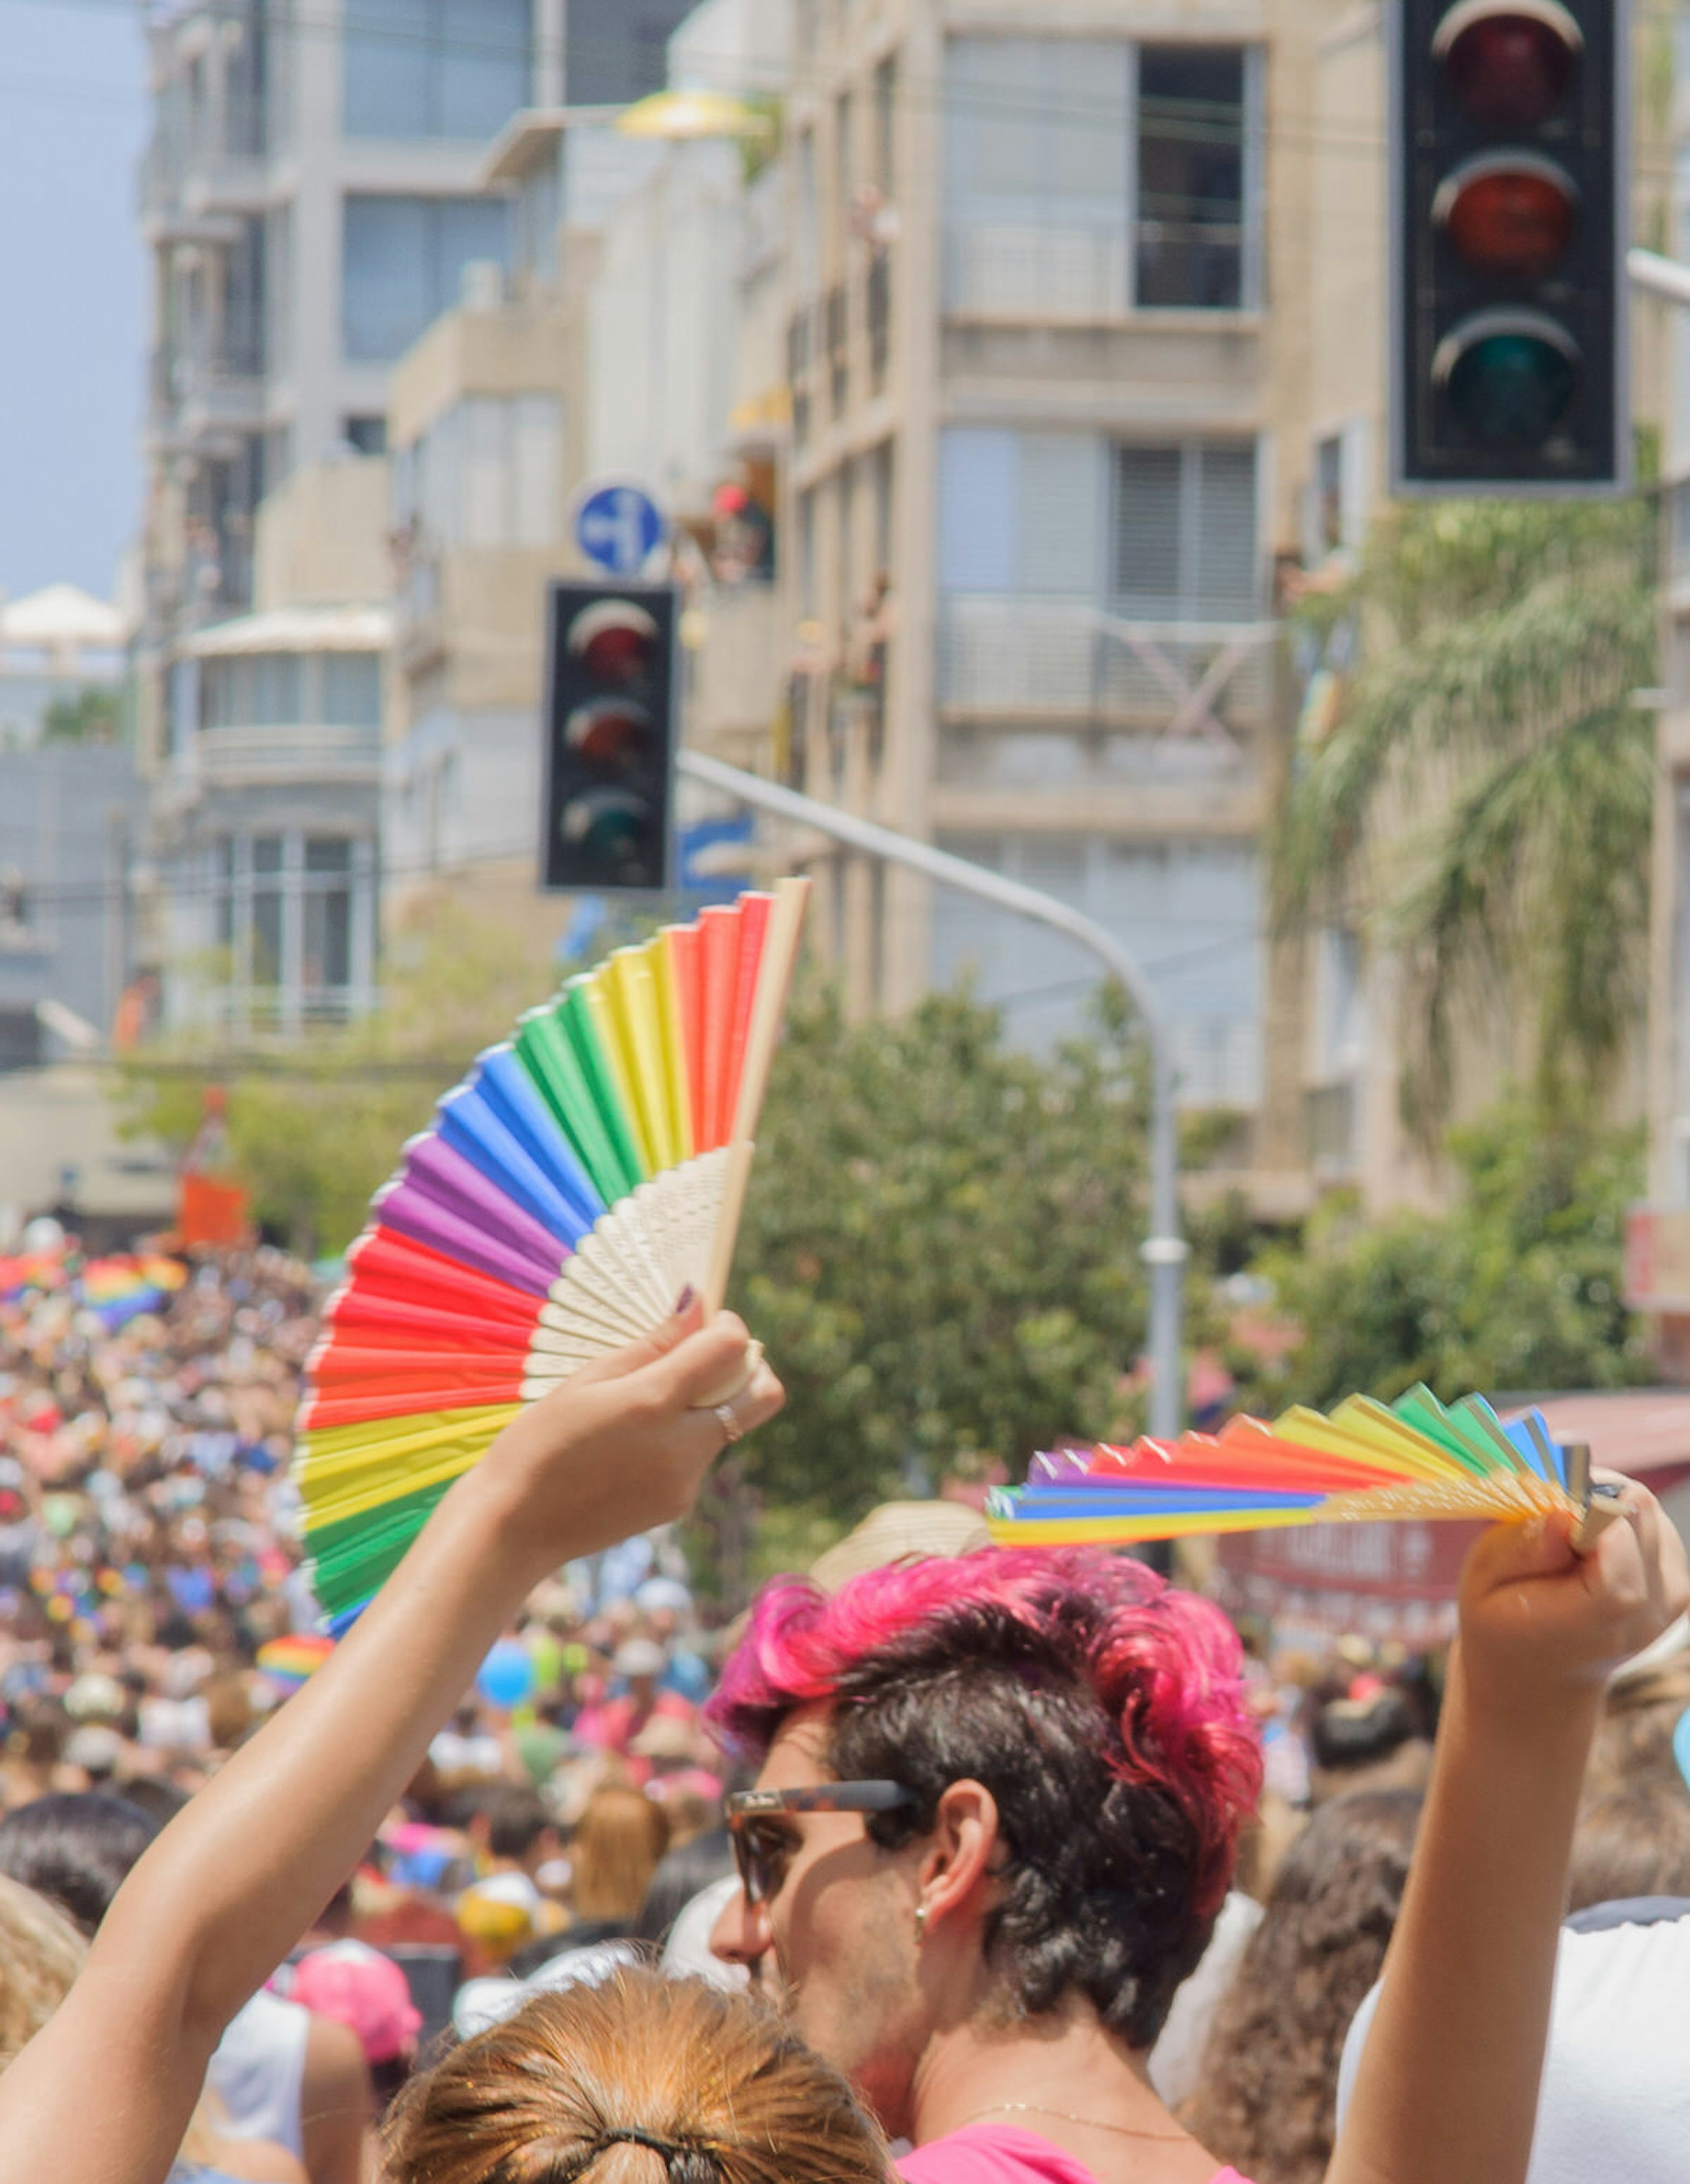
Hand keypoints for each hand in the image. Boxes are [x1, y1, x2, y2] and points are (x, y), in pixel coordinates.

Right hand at [470, 1296, 783, 1573]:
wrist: (516, 1525)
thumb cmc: (539, 1442)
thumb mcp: (588, 1380)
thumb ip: (653, 1345)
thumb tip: (698, 1304)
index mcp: (654, 1403)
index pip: (732, 1348)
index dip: (728, 1326)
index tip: (705, 1322)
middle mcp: (682, 1445)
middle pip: (764, 1396)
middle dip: (750, 1368)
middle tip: (707, 1360)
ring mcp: (685, 1482)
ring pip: (729, 1426)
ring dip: (708, 1406)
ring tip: (643, 1408)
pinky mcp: (678, 1506)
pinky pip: (700, 1458)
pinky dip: (683, 1440)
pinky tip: (630, 1446)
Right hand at [1457, 1473, 1689, 1712]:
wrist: (1539, 1679)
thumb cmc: (1502, 1624)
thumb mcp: (1484, 1584)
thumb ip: (1524, 1548)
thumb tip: (1564, 1512)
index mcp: (1597, 1617)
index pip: (1616, 1535)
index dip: (1583, 1506)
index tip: (1548, 1513)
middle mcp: (1647, 1611)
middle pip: (1637, 1513)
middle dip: (1593, 1500)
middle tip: (1554, 1524)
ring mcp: (1670, 1603)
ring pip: (1650, 1513)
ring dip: (1608, 1512)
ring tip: (1571, 1543)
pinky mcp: (1678, 1591)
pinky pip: (1658, 1528)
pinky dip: (1623, 1525)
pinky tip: (1593, 1550)